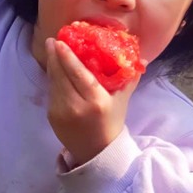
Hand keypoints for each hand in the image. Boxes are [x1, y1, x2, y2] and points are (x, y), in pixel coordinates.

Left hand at [45, 38, 143, 165]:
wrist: (97, 153)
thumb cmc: (111, 123)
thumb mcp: (122, 101)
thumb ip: (129, 79)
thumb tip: (140, 57)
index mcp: (97, 102)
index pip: (79, 75)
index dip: (68, 58)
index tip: (60, 42)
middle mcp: (77, 106)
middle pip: (62, 76)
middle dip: (55, 56)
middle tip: (52, 40)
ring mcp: (62, 112)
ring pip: (54, 82)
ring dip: (52, 65)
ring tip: (51, 49)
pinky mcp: (52, 116)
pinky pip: (52, 92)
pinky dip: (52, 79)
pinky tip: (54, 68)